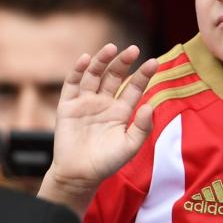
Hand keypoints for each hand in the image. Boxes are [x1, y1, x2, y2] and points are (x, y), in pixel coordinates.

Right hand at [38, 44, 157, 215]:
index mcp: (121, 111)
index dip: (143, 75)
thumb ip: (142, 127)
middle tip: (133, 49)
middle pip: (114, 77)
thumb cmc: (107, 163)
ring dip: (101, 61)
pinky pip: (72, 84)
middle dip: (123, 62)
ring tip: (112, 48)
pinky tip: (85, 59)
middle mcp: (104, 103)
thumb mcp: (130, 146)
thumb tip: (149, 106)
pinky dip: (77, 71)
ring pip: (94, 76)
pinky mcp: (67, 106)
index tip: (154, 62)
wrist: (79, 175)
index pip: (134, 88)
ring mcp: (85, 103)